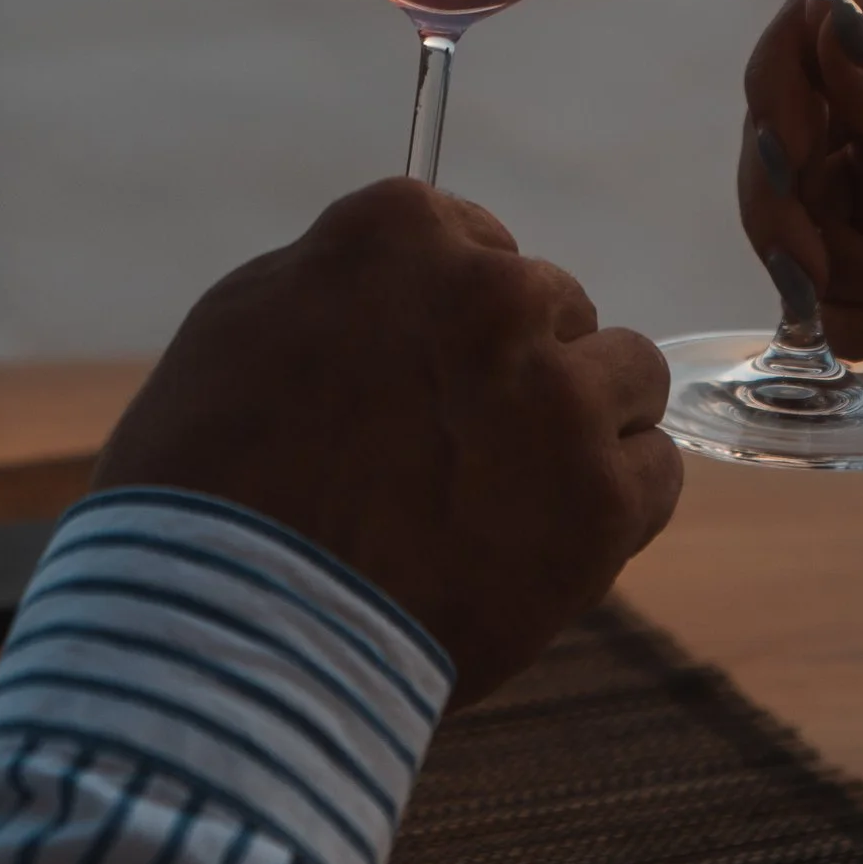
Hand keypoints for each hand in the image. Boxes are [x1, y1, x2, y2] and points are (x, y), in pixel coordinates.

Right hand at [92, 177, 680, 702]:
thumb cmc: (206, 486)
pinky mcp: (602, 496)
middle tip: (458, 454)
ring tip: (508, 500)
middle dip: (520, 372)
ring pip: (628, 377)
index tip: (428, 379)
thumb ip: (348, 284)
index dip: (454, 325)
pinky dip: (613, 510)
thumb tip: (409, 286)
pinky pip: (656, 471)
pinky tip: (540, 547)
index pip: (478, 243)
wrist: (228, 631)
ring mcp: (557, 393)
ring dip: (583, 429)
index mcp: (403, 231)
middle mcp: (494, 292)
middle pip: (556, 309)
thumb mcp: (245, 326)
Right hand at [740, 0, 862, 400]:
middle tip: (815, 268)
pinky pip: (821, 285)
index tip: (789, 156)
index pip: (815, 27)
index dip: (781, 84)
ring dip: (835, 272)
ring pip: (787, 214)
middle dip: (786, 205)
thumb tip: (826, 26)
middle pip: (777, 127)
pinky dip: (862, 316)